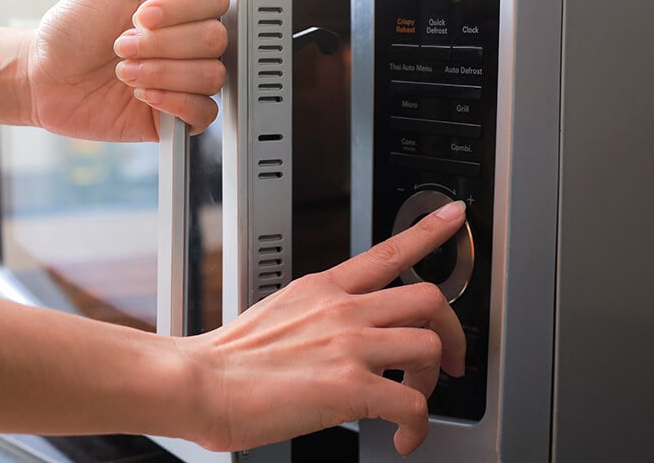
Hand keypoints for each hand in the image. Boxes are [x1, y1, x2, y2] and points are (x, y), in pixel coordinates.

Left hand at [23, 0, 229, 140]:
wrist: (45, 79)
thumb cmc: (71, 31)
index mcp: (178, 8)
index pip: (215, 0)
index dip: (181, 10)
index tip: (143, 14)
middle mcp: (187, 43)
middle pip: (214, 40)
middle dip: (162, 45)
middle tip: (123, 45)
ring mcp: (185, 79)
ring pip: (211, 77)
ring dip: (161, 74)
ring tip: (126, 72)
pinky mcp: (178, 116)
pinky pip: (204, 113)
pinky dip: (173, 103)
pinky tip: (144, 96)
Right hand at [183, 200, 467, 455]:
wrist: (200, 382)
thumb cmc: (230, 357)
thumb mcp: (280, 312)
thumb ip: (318, 314)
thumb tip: (337, 335)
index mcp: (325, 288)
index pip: (389, 250)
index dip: (429, 231)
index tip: (453, 216)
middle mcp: (344, 309)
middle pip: (429, 298)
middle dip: (452, 331)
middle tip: (451, 360)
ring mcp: (350, 344)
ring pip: (430, 346)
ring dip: (433, 381)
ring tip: (413, 402)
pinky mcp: (350, 386)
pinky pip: (412, 405)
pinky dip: (417, 427)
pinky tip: (402, 437)